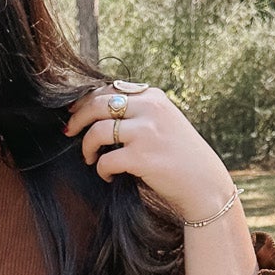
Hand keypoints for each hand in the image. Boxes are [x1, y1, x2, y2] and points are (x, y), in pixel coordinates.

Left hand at [64, 82, 234, 221]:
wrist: (205, 185)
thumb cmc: (181, 157)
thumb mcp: (164, 122)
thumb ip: (138, 112)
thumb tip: (96, 108)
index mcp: (153, 97)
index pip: (108, 89)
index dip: (85, 101)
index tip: (73, 112)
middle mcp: (150, 109)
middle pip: (96, 104)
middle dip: (77, 119)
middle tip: (69, 132)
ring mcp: (146, 132)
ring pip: (96, 131)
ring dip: (86, 147)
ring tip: (90, 159)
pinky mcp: (141, 157)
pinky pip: (105, 160)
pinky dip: (101, 170)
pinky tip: (108, 176)